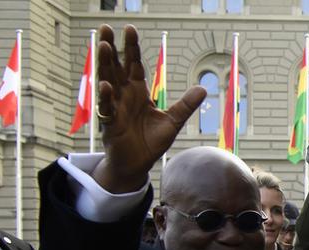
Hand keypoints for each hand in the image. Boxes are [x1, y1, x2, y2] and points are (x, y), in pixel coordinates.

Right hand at [91, 25, 205, 193]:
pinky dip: (107, 97)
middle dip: (112, 48)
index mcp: (138, 92)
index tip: (129, 28)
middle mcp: (124, 96)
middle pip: (117, 67)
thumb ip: (185, 105)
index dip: (132, 47)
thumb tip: (203, 88)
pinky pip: (107, 107)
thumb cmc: (151, 142)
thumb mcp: (173, 121)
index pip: (134, 65)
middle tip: (107, 27)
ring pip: (108, 81)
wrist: (138, 164)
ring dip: (106, 65)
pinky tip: (106, 85)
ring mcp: (115, 108)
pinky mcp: (110, 123)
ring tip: (105, 47)